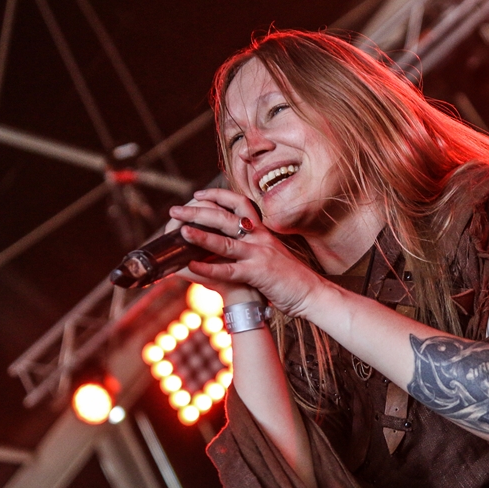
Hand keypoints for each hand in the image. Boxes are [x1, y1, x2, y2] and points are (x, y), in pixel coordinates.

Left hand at [168, 189, 325, 315]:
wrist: (313, 293)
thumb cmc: (292, 278)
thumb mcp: (273, 254)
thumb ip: (255, 246)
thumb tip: (234, 246)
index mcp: (263, 231)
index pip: (239, 203)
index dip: (217, 195)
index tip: (198, 194)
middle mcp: (260, 238)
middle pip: (225, 217)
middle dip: (197, 211)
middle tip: (175, 210)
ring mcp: (259, 255)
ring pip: (225, 241)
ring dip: (200, 235)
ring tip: (180, 231)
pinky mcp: (258, 274)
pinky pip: (230, 270)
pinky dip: (209, 268)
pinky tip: (192, 266)